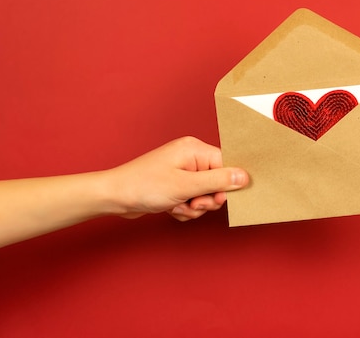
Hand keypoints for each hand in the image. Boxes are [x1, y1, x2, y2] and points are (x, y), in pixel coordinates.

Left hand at [106, 136, 248, 220]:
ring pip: (205, 195)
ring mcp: (183, 171)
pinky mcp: (176, 185)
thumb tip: (244, 177)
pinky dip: (185, 209)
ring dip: (194, 206)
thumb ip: (218, 181)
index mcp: (195, 149)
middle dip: (206, 199)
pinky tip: (172, 208)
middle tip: (192, 203)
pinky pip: (193, 200)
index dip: (225, 185)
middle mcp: (190, 157)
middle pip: (217, 182)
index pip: (226, 164)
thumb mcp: (186, 185)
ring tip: (177, 206)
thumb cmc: (144, 186)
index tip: (217, 198)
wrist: (114, 197)